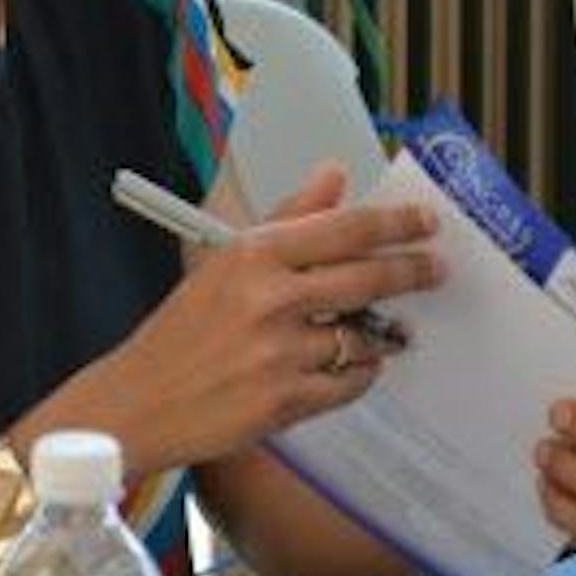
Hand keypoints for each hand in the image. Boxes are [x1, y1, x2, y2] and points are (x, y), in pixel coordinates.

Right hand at [30, 166, 445, 478]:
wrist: (139, 401)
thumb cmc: (181, 330)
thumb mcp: (224, 260)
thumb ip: (287, 216)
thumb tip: (335, 174)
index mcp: (253, 254)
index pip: (343, 228)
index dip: (394, 224)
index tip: (426, 222)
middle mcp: (269, 299)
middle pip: (366, 277)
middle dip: (412, 271)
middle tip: (436, 268)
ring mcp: (279, 353)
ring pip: (364, 335)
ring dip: (386, 332)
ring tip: (394, 329)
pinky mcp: (286, 401)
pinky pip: (350, 382)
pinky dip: (361, 373)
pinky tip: (356, 365)